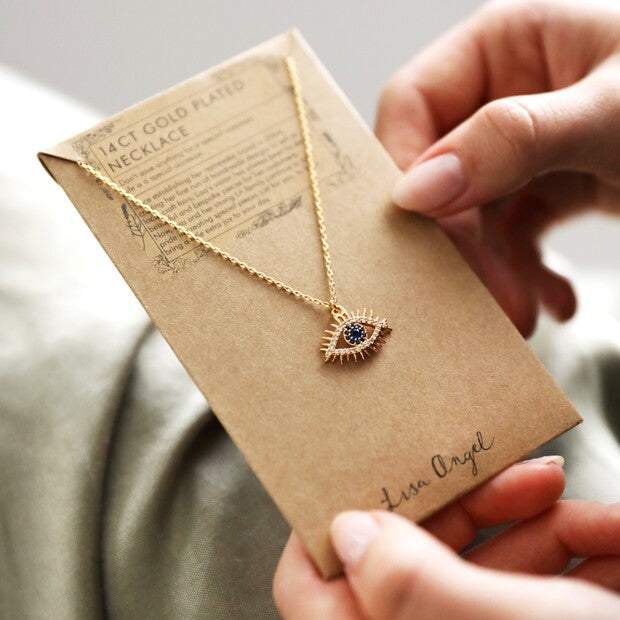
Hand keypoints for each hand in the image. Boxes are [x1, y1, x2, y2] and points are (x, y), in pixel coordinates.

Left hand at [273, 457, 619, 618]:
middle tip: (519, 472)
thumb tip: (347, 530)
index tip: (366, 475)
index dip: (324, 533)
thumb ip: (415, 585)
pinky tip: (612, 535)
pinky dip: (576, 546)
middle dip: (472, 503)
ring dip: (540, 520)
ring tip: (589, 508)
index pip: (312, 594)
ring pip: (483, 561)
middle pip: (414, 557)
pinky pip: (536, 578)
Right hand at [376, 0, 619, 335]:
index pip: (414, 104)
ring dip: (494, 271)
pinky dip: (524, 273)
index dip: (405, 167)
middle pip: (440, 172)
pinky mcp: (547, 188)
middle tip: (488, 299)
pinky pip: (510, 236)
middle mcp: (505, 94)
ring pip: (471, 216)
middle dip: (460, 242)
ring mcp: (523, 147)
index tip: (418, 232)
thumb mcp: (614, 114)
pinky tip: (551, 300)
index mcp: (507, 44)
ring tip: (524, 313)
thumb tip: (415, 192)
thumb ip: (511, 141)